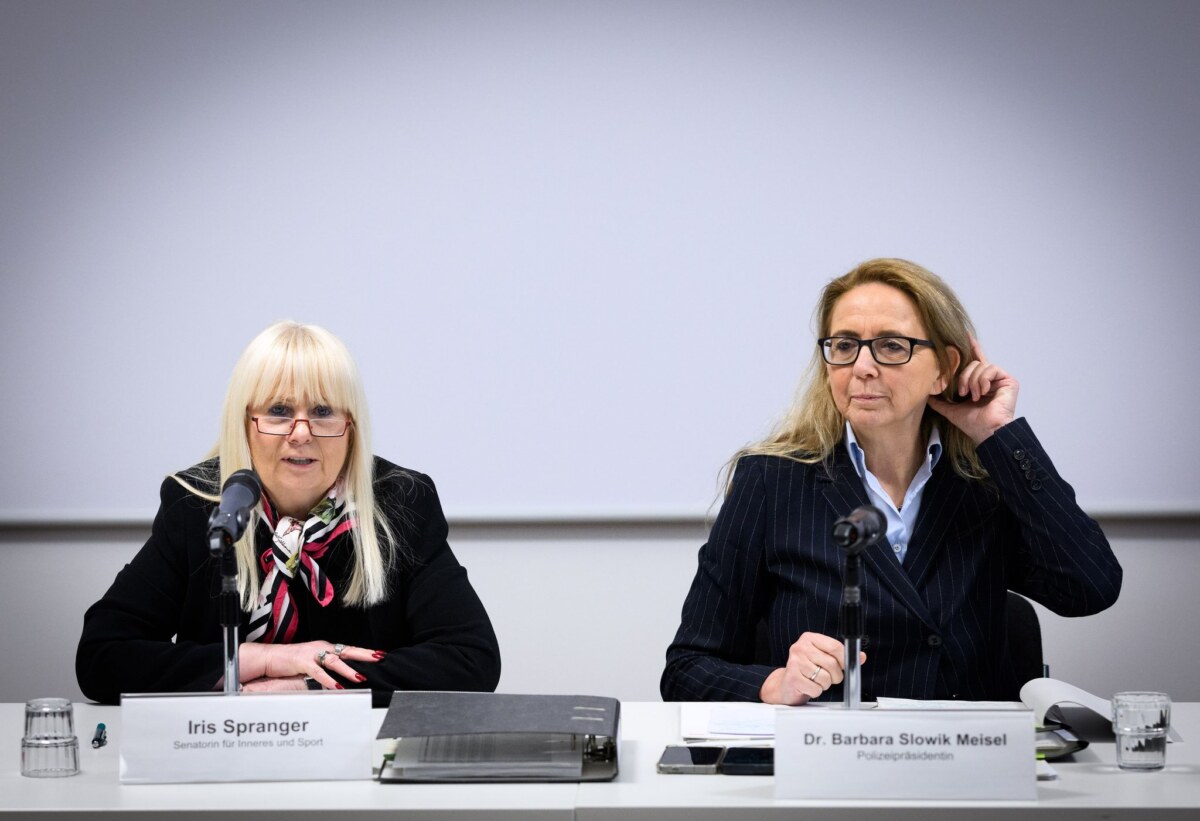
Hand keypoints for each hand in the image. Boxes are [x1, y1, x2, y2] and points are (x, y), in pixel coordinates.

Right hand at [239, 641, 384, 689]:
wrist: (270, 657)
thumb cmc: (292, 662)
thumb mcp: (313, 663)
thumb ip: (326, 667)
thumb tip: (342, 675)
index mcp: (326, 647)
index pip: (349, 649)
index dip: (364, 652)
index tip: (379, 654)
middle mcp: (321, 648)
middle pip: (347, 650)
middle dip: (363, 654)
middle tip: (378, 658)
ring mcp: (312, 654)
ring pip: (334, 661)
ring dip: (348, 670)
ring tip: (360, 677)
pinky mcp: (302, 662)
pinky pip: (318, 672)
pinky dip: (328, 680)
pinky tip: (337, 686)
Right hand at [759, 631, 865, 704]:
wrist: (786, 684)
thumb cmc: (807, 670)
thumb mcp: (824, 658)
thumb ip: (841, 656)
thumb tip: (861, 656)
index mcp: (809, 638)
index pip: (835, 646)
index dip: (844, 659)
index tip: (844, 666)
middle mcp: (800, 647)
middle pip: (832, 664)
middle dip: (835, 676)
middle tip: (830, 677)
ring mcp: (795, 662)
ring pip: (825, 678)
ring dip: (825, 684)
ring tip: (816, 681)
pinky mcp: (793, 677)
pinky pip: (816, 688)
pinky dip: (816, 691)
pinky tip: (809, 686)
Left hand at [928, 335, 1018, 443]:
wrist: (986, 431)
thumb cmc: (972, 423)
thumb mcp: (951, 410)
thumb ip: (939, 401)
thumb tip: (925, 394)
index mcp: (978, 383)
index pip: (973, 361)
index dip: (970, 347)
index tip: (964, 334)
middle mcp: (989, 379)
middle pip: (972, 363)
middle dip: (963, 377)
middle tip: (963, 392)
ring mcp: (999, 379)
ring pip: (980, 365)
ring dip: (972, 381)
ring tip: (974, 396)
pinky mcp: (1008, 380)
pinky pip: (990, 368)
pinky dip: (982, 380)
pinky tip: (983, 393)